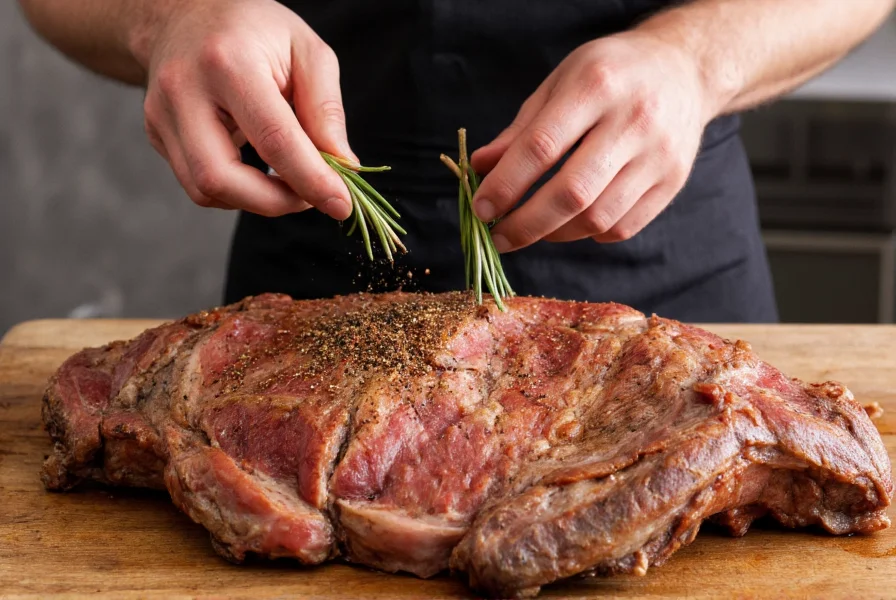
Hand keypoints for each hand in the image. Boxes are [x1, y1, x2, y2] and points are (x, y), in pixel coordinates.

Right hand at [141, 0, 352, 218]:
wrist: (186, 13)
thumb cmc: (252, 30)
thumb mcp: (306, 50)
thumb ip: (326, 109)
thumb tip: (343, 165)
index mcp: (228, 62)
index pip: (273, 140)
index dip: (311, 180)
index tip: (341, 203)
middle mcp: (184, 91)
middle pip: (222, 178)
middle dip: (276, 202)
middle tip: (311, 196)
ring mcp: (162, 115)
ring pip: (205, 190)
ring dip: (257, 201)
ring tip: (288, 182)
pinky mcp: (156, 135)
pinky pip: (198, 185)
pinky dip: (237, 191)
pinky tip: (258, 173)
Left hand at [470, 31, 714, 250]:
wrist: (684, 69)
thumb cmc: (610, 75)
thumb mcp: (560, 82)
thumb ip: (521, 129)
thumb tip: (480, 169)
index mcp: (596, 85)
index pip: (541, 147)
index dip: (506, 184)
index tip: (481, 208)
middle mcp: (633, 120)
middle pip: (572, 193)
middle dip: (526, 224)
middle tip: (498, 238)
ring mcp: (659, 154)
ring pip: (597, 218)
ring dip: (555, 234)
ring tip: (533, 229)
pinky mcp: (673, 181)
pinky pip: (623, 227)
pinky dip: (589, 234)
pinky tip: (574, 222)